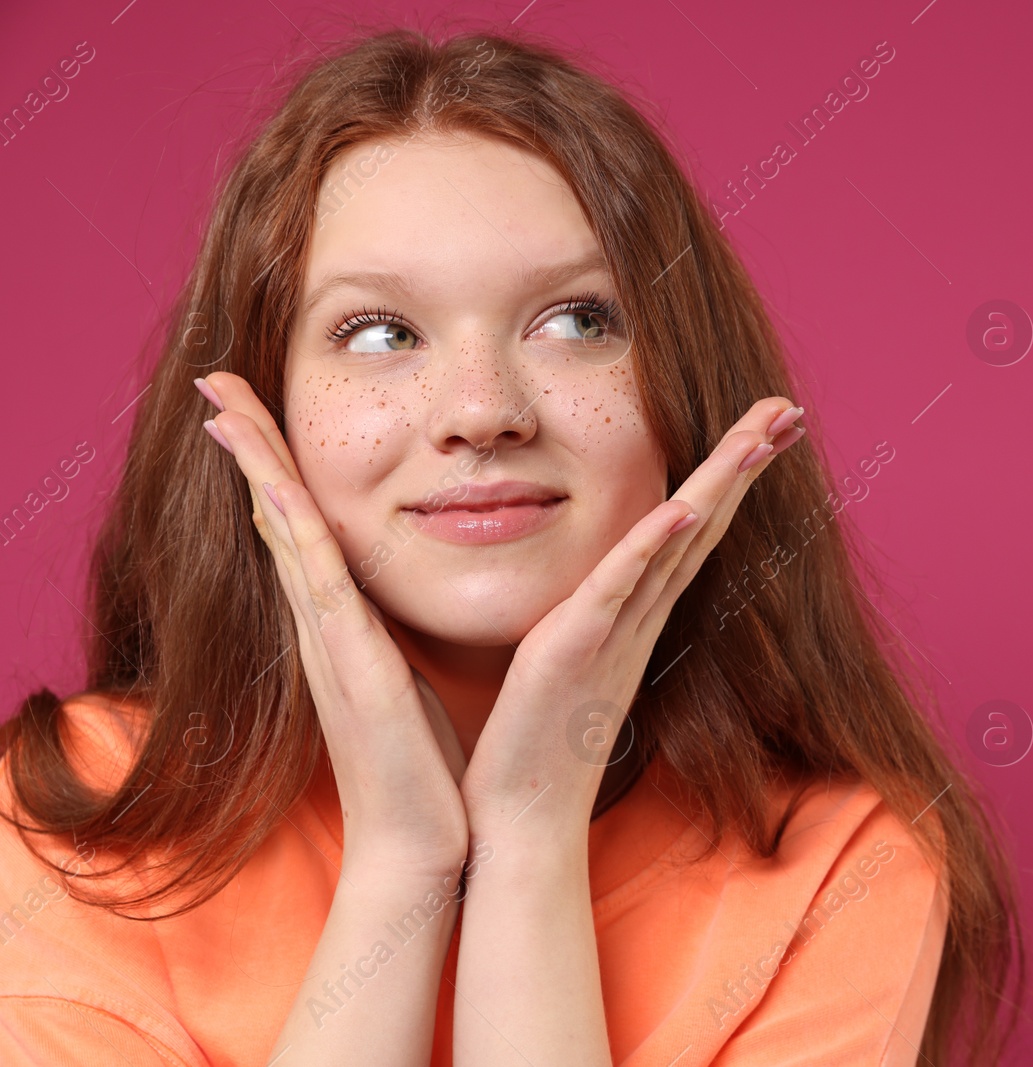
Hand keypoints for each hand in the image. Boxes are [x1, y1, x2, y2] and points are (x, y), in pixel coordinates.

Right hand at [197, 372, 469, 874]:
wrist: (419, 843)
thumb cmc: (421, 763)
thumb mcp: (406, 676)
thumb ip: (391, 632)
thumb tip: (393, 598)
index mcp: (339, 624)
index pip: (302, 527)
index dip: (276, 465)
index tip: (255, 406)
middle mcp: (322, 626)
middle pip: (277, 515)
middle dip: (250, 447)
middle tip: (218, 380)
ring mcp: (329, 643)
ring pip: (286, 535)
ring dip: (258, 469)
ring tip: (227, 406)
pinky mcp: (352, 665)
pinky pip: (320, 585)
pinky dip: (297, 533)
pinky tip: (280, 490)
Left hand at [457, 397, 805, 832]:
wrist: (521, 820)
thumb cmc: (533, 746)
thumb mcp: (565, 662)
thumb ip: (585, 621)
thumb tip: (592, 594)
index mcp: (634, 615)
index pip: (690, 530)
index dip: (727, 477)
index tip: (762, 428)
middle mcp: (639, 617)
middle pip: (704, 523)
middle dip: (745, 462)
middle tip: (789, 408)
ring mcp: (615, 631)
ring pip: (678, 542)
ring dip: (720, 485)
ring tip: (759, 433)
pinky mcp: (576, 648)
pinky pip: (622, 587)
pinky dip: (654, 545)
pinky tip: (682, 507)